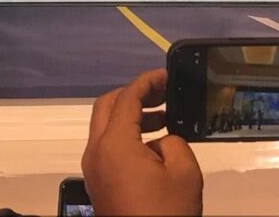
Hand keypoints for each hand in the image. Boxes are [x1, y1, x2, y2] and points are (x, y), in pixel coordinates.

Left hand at [82, 68, 202, 215]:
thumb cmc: (165, 212)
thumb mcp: (184, 172)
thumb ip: (174, 143)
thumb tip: (162, 141)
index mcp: (114, 143)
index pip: (127, 98)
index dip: (147, 82)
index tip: (166, 76)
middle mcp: (96, 151)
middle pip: (106, 106)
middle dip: (133, 95)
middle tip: (161, 94)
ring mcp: (93, 168)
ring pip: (104, 127)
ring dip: (130, 116)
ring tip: (163, 118)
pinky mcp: (98, 183)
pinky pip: (107, 147)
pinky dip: (126, 136)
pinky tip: (153, 145)